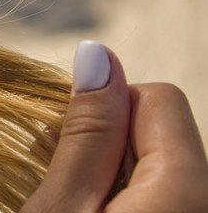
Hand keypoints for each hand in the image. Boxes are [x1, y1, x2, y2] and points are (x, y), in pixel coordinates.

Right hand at [22, 40, 207, 211]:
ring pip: (155, 165)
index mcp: (187, 186)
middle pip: (158, 132)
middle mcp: (206, 201)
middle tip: (59, 186)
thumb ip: (86, 133)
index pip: (157, 97)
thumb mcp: (62, 206)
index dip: (101, 112)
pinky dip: (122, 199)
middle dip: (102, 144)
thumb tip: (96, 54)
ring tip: (70, 206)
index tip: (62, 151)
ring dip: (108, 175)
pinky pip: (159, 197)